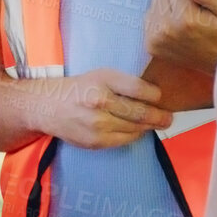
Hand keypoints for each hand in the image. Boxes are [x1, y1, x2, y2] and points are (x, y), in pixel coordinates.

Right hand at [47, 68, 168, 148]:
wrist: (47, 106)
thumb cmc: (80, 88)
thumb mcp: (100, 75)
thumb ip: (125, 84)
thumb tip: (156, 97)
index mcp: (102, 80)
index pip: (139, 89)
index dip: (155, 95)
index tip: (161, 97)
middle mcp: (100, 101)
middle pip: (140, 112)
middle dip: (159, 116)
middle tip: (169, 118)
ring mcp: (97, 124)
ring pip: (135, 128)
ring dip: (148, 126)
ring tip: (156, 123)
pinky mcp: (95, 141)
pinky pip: (125, 140)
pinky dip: (134, 135)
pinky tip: (136, 130)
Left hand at [145, 0, 216, 74]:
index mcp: (186, 18)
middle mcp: (166, 29)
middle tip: (192, 9)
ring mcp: (156, 39)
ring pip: (153, 3)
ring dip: (166, 6)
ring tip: (184, 19)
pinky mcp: (151, 46)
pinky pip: (148, 18)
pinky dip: (160, 19)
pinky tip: (175, 27)